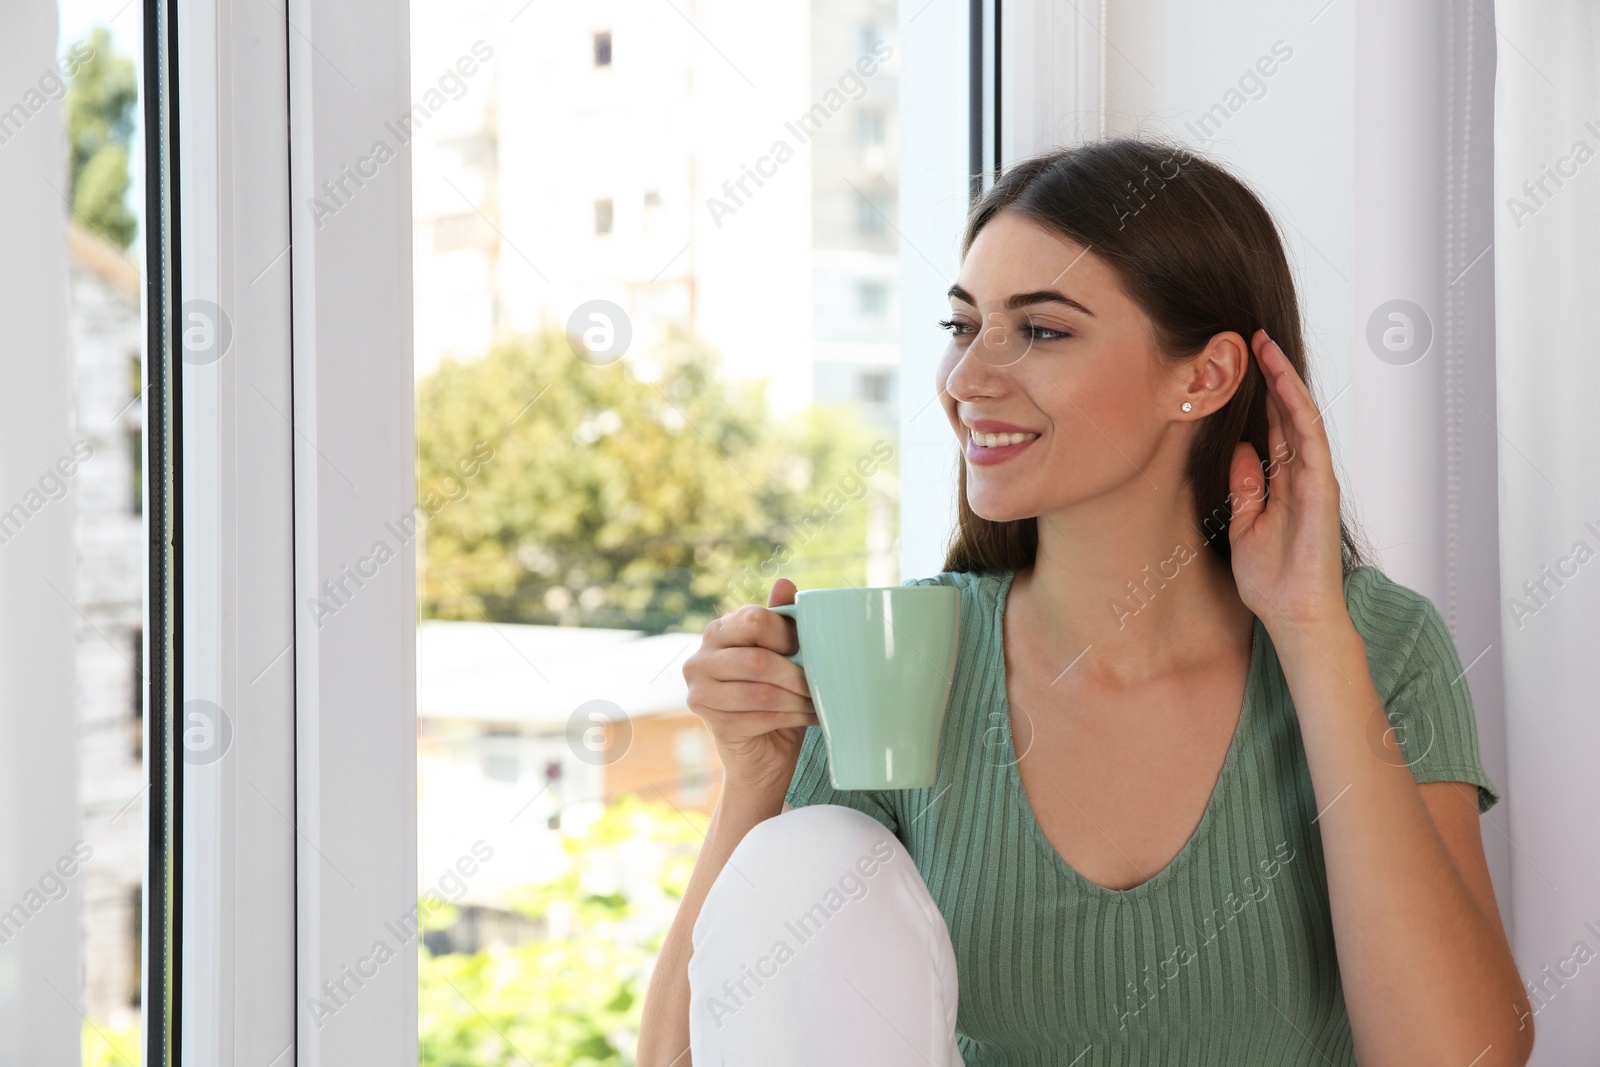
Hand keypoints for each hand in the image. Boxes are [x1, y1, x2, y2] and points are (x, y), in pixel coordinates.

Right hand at [683, 578, 818, 798]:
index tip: (807, 649)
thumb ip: (780, 620)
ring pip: (760, 691)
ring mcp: (700, 692)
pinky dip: (793, 717)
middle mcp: (700, 659)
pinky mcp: (712, 722)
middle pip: (757, 659)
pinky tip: (812, 717)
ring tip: (818, 701)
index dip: (788, 635)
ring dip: (797, 698)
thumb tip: (785, 582)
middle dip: (796, 673)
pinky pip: (760, 716)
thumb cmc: (776, 696)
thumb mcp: (782, 655)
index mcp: (718, 632)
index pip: (755, 620)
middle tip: (820, 682)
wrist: (762, 755)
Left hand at [1226, 330, 1347, 630]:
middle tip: (1249, 338)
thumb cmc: (1272, 579)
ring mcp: (1315, 480)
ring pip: (1301, 418)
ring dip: (1284, 381)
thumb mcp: (1244, 525)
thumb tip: (1239, 450)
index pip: (1271, 428)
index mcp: (1284, 482)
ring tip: (1265, 347)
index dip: (1257, 395)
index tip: (1237, 365)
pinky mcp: (1322, 490)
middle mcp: (1303, 475)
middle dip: (1271, 375)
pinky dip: (1298, 412)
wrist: (1293, 615)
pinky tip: (1283, 386)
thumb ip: (1245, 488)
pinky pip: (1311, 442)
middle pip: (1286, 414)